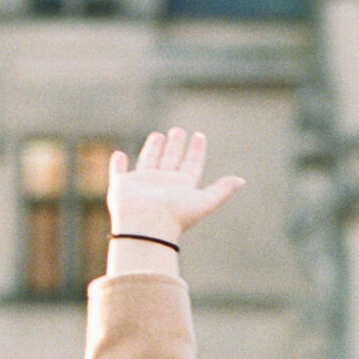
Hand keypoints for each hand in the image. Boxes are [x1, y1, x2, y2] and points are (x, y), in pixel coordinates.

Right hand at [105, 127, 244, 262]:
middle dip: (175, 145)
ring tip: (158, 135)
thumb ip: (221, 190)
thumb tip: (242, 180)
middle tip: (178, 130)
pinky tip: (119, 155)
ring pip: (149, 162)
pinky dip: (117, 164)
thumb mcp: (203, 201)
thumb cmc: (175, 216)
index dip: (196, 151)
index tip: (199, 136)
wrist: (146, 228)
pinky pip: (118, 172)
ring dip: (153, 149)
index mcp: (181, 186)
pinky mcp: (121, 186)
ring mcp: (141, 185)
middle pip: (171, 160)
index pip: (191, 164)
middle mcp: (162, 184)